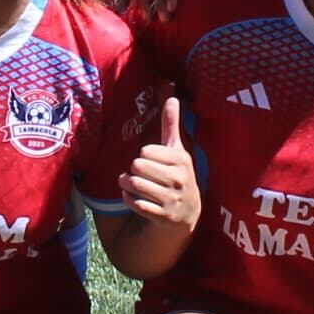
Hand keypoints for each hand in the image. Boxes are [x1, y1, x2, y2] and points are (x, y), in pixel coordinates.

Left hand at [123, 98, 201, 235]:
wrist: (187, 214)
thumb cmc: (177, 175)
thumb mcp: (177, 151)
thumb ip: (172, 125)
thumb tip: (172, 96)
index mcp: (181, 160)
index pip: (146, 151)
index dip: (143, 156)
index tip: (150, 161)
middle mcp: (179, 180)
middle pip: (137, 166)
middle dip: (132, 170)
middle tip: (137, 173)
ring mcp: (172, 200)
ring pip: (134, 184)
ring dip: (126, 184)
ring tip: (130, 184)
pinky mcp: (164, 217)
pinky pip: (135, 204)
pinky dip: (129, 200)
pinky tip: (134, 198)